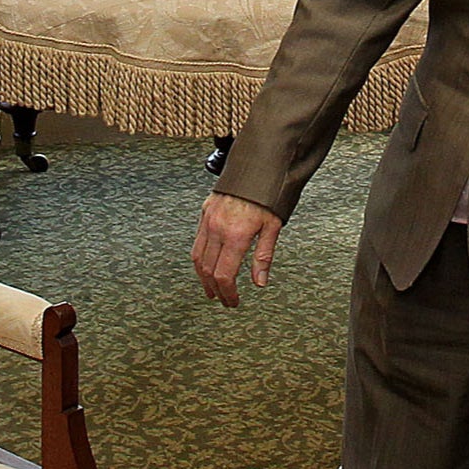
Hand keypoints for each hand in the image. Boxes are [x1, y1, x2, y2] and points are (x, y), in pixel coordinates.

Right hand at [193, 193, 282, 307]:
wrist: (255, 166)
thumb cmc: (267, 194)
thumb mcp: (273, 226)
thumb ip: (264, 256)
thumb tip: (260, 282)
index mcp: (236, 235)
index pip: (225, 275)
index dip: (228, 293)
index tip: (233, 301)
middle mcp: (218, 229)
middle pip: (208, 270)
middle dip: (215, 289)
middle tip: (223, 299)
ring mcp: (208, 220)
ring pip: (197, 257)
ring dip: (203, 277)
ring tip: (211, 289)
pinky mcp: (204, 213)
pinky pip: (196, 242)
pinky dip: (199, 259)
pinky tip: (206, 265)